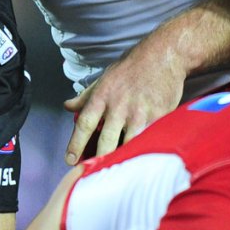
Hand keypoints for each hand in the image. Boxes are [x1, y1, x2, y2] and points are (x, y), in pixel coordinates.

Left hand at [63, 48, 185, 164]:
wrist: (162, 57)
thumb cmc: (130, 69)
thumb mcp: (103, 79)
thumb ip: (85, 97)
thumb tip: (67, 107)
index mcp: (102, 96)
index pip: (84, 124)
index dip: (75, 143)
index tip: (70, 160)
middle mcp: (119, 106)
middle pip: (106, 140)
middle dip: (98, 159)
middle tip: (92, 172)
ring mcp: (140, 113)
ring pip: (128, 143)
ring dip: (122, 158)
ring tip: (115, 172)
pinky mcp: (159, 117)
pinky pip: (149, 139)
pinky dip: (143, 151)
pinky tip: (139, 161)